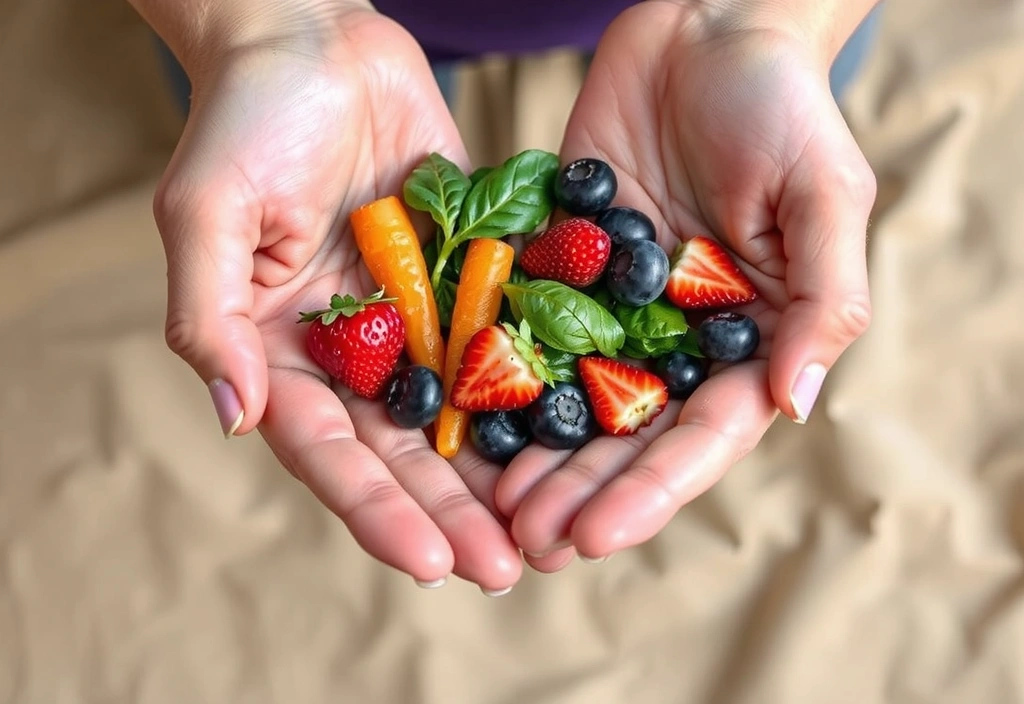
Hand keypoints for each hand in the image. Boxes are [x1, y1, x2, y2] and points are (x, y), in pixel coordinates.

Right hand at [153, 6, 522, 590]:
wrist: (316, 40)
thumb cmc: (245, 116)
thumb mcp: (207, 211)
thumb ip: (210, 315)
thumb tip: (234, 418)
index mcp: (282, 349)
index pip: (328, 447)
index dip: (375, 508)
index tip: (427, 563)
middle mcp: (352, 348)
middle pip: (404, 449)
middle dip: (451, 511)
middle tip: (506, 568)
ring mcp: (414, 316)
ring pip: (463, 410)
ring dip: (502, 470)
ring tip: (552, 524)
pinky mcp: (465, 276)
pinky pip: (503, 336)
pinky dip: (537, 383)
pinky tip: (580, 427)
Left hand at [495, 2, 875, 560]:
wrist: (705, 25)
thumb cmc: (783, 104)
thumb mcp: (824, 195)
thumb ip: (824, 301)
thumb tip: (796, 405)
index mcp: (746, 336)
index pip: (701, 434)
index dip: (650, 488)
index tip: (597, 533)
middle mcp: (676, 335)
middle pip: (626, 432)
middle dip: (579, 488)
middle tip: (527, 540)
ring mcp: (612, 304)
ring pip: (569, 395)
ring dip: (531, 453)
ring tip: (488, 505)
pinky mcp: (560, 263)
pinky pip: (523, 324)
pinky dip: (493, 371)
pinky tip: (456, 414)